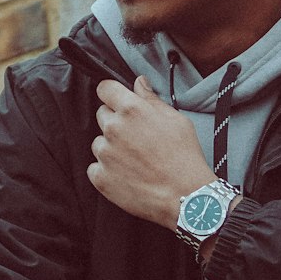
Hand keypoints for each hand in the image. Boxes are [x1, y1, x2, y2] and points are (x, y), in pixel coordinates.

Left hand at [87, 77, 213, 227]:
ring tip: (134, 160)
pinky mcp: (101, 177)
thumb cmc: (184, 158)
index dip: (112, 94)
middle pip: (102, 115)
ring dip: (111, 147)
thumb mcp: (176, 120)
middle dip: (116, 121)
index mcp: (131, 110)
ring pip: (99, 142)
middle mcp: (113, 128)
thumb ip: (152, 99)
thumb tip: (139, 83)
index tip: (116, 100)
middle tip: (136, 137)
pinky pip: (95, 167)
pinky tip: (127, 175)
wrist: (185, 196)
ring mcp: (105, 154)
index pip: (105, 89)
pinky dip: (107, 170)